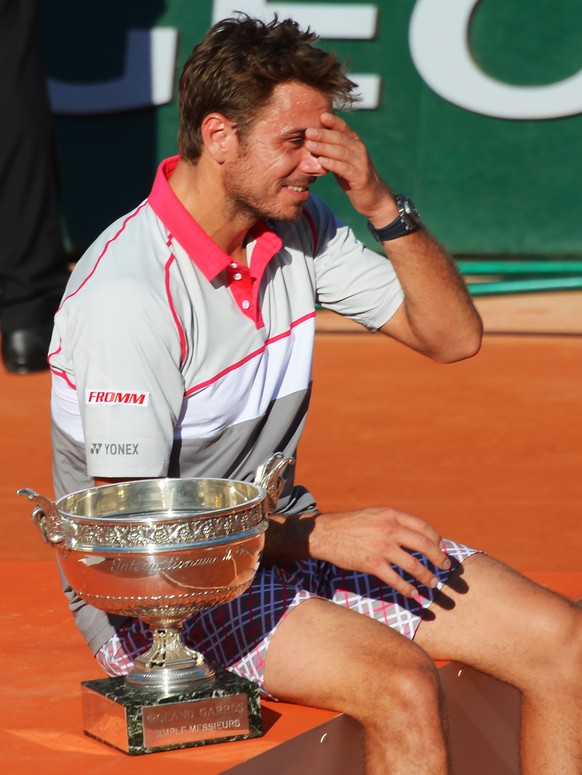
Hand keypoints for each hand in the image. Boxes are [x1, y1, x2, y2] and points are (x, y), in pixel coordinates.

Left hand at [305, 113, 394, 221]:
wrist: (374, 198)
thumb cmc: (354, 179)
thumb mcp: (343, 162)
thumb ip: (332, 153)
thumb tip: (311, 143)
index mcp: (355, 143)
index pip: (343, 128)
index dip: (333, 121)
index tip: (320, 115)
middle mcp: (359, 150)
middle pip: (340, 138)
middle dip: (323, 134)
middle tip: (308, 131)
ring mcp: (361, 163)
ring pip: (341, 151)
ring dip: (324, 147)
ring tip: (310, 145)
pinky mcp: (360, 177)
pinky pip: (344, 168)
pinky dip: (332, 164)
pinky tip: (321, 161)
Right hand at [310, 506, 450, 597]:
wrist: (326, 533)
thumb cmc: (352, 525)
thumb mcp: (375, 515)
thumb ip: (394, 522)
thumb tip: (417, 535)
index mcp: (391, 515)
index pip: (423, 527)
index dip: (436, 539)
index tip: (441, 548)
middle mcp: (389, 529)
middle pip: (424, 545)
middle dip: (439, 558)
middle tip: (445, 567)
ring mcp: (381, 547)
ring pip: (413, 565)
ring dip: (426, 576)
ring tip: (433, 584)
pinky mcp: (372, 564)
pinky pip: (396, 580)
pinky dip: (408, 589)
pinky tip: (414, 594)